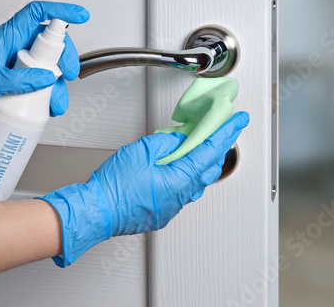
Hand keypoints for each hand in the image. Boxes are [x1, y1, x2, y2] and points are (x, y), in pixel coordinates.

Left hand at [0, 1, 89, 113]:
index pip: (38, 13)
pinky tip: (48, 105)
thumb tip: (47, 78)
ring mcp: (21, 59)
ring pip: (50, 65)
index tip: (79, 15)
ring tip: (56, 103)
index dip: (60, 10)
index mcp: (9, 35)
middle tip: (69, 75)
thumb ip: (21, 80)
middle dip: (66, 59)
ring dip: (58, 83)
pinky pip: (42, 78)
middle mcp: (18, 44)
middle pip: (52, 43)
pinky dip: (49, 91)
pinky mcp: (21, 74)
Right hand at [38, 111, 249, 266]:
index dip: (226, 133)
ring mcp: (171, 207)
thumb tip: (178, 139)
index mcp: (178, 181)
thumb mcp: (140, 151)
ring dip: (201, 162)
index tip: (238, 121)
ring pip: (196, 182)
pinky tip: (178, 167)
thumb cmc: (113, 188)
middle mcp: (180, 197)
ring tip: (199, 145)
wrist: (95, 212)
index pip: (210, 152)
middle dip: (217, 147)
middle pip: (208, 169)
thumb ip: (165, 143)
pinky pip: (182, 192)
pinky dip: (185, 175)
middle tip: (221, 131)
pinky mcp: (162, 212)